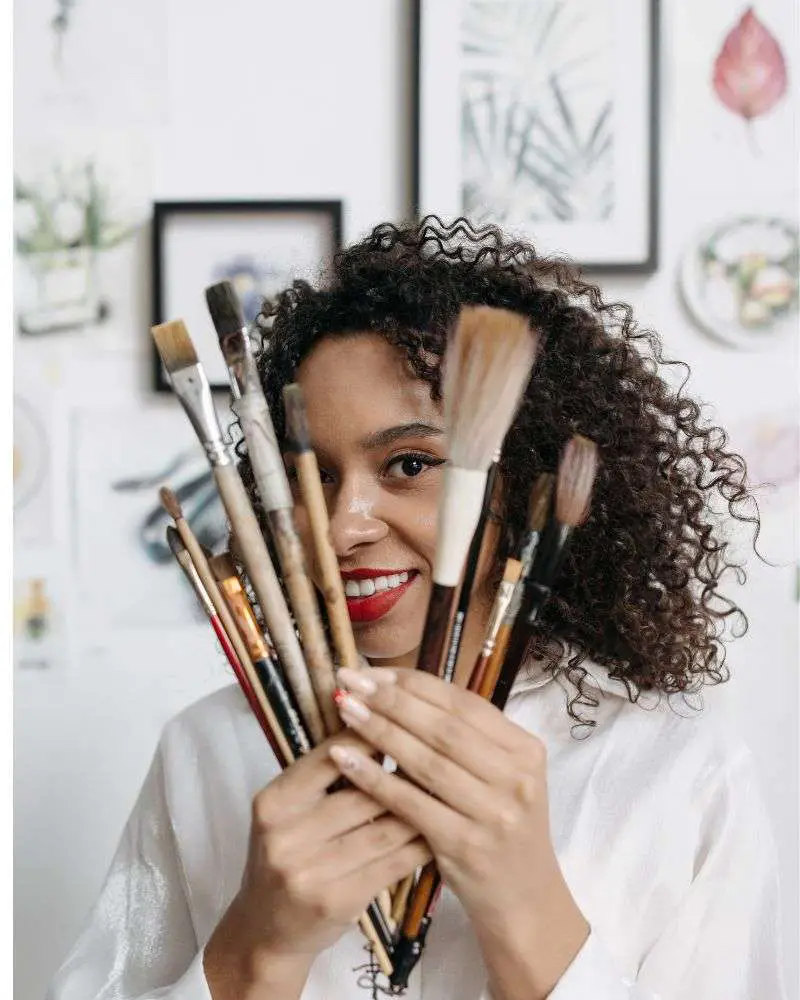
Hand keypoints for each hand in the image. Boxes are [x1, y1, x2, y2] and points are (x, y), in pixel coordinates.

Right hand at [204, 732, 429, 998]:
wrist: (266, 929)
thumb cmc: (287, 854)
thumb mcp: (289, 811)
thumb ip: (323, 774)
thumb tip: (378, 723)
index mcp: (273, 803)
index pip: (329, 758)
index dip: (371, 737)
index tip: (406, 721)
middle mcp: (286, 836)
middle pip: (362, 794)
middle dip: (405, 774)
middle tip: (441, 756)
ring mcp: (311, 873)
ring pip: (384, 829)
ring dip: (421, 808)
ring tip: (448, 788)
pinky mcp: (338, 902)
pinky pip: (393, 864)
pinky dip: (421, 844)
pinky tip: (441, 829)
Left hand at [329, 666, 589, 999]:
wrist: (525, 903)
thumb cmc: (501, 830)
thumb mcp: (502, 777)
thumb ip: (466, 738)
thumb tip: (402, 690)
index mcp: (526, 749)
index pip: (463, 703)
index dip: (415, 684)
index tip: (373, 672)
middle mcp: (516, 777)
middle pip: (443, 727)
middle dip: (391, 699)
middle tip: (350, 680)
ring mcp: (493, 812)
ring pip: (426, 761)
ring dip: (379, 730)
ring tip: (344, 708)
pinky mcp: (465, 845)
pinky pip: (410, 803)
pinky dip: (374, 779)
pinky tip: (344, 759)